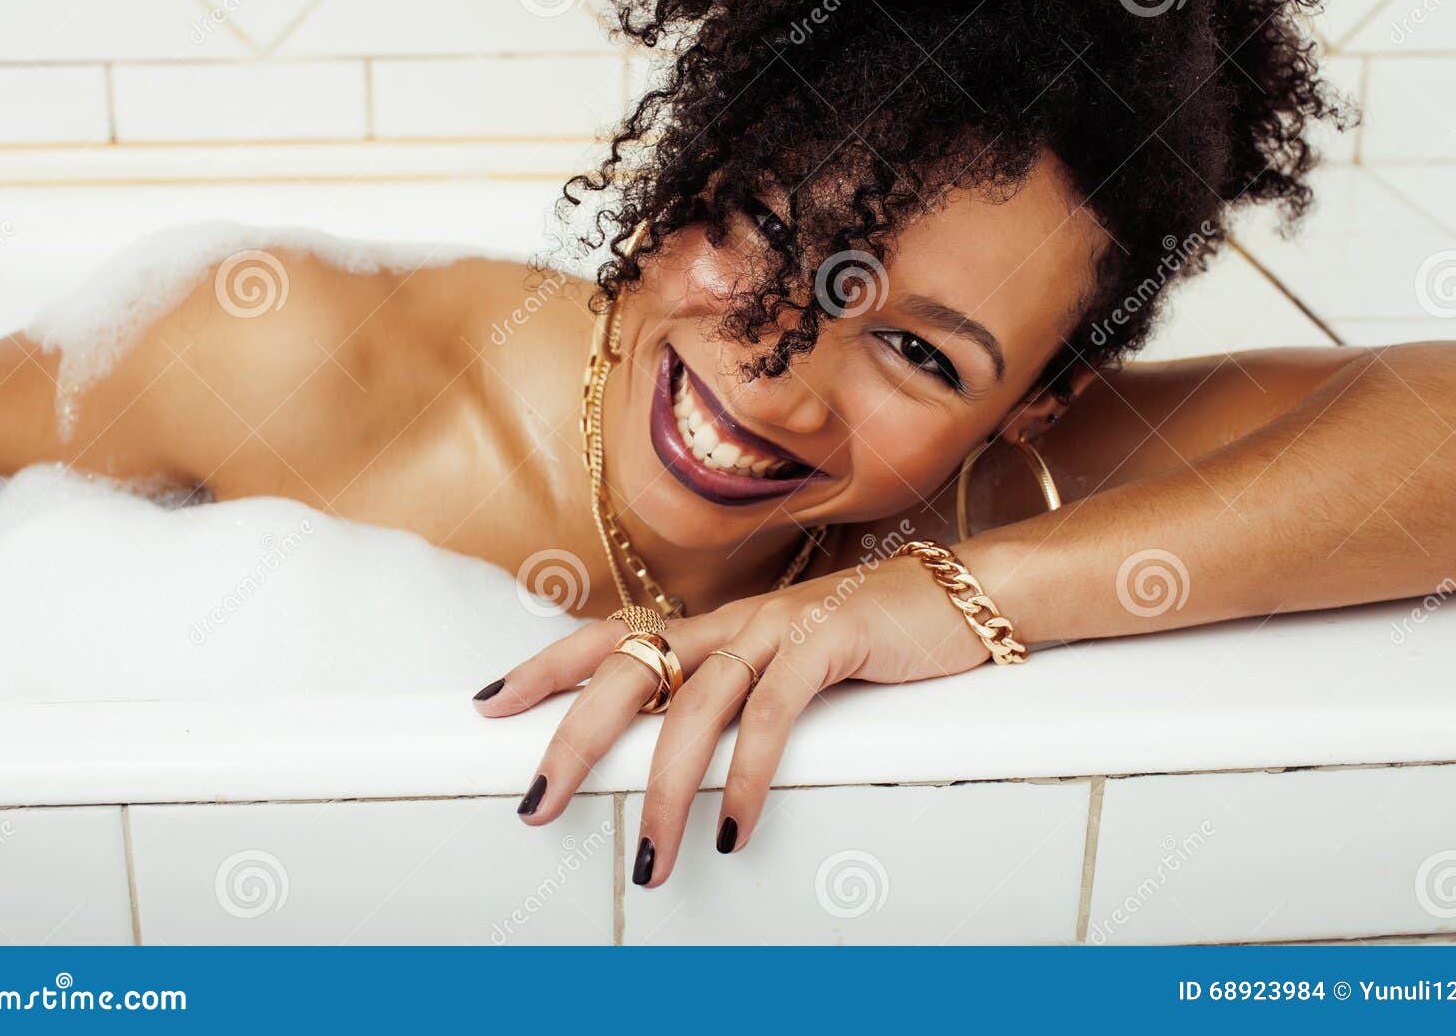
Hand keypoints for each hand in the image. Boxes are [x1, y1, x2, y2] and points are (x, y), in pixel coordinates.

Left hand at [472, 549, 992, 887]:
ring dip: (665, 790)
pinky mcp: (830, 638)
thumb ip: (737, 696)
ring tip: (652, 860)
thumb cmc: (873, 640)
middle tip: (535, 803)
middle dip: (573, 738)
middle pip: (628, 670)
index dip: (546, 665)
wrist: (966, 595)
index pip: (610, 636)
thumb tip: (682, 756)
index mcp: (716, 626)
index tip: (489, 704)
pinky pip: (773, 712)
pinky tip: (737, 828)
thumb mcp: (789, 666)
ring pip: (696, 705)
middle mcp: (733, 620)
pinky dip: (750, 775)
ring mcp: (779, 626)